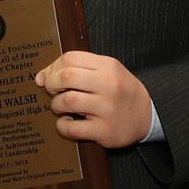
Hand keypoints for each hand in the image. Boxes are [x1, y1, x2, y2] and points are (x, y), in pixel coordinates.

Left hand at [34, 52, 152, 147]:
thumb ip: (78, 69)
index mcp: (108, 66)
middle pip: (66, 77)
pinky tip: (67, 122)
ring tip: (61, 107)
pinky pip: (72, 128)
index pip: (70, 58)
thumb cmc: (120, 91)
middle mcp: (108, 85)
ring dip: (56, 105)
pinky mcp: (104, 130)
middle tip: (53, 92)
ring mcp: (107, 109)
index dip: (53, 67)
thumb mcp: (107, 71)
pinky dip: (62, 126)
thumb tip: (41, 77)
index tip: (49, 76)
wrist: (147, 115)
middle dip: (51, 84)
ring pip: (67, 101)